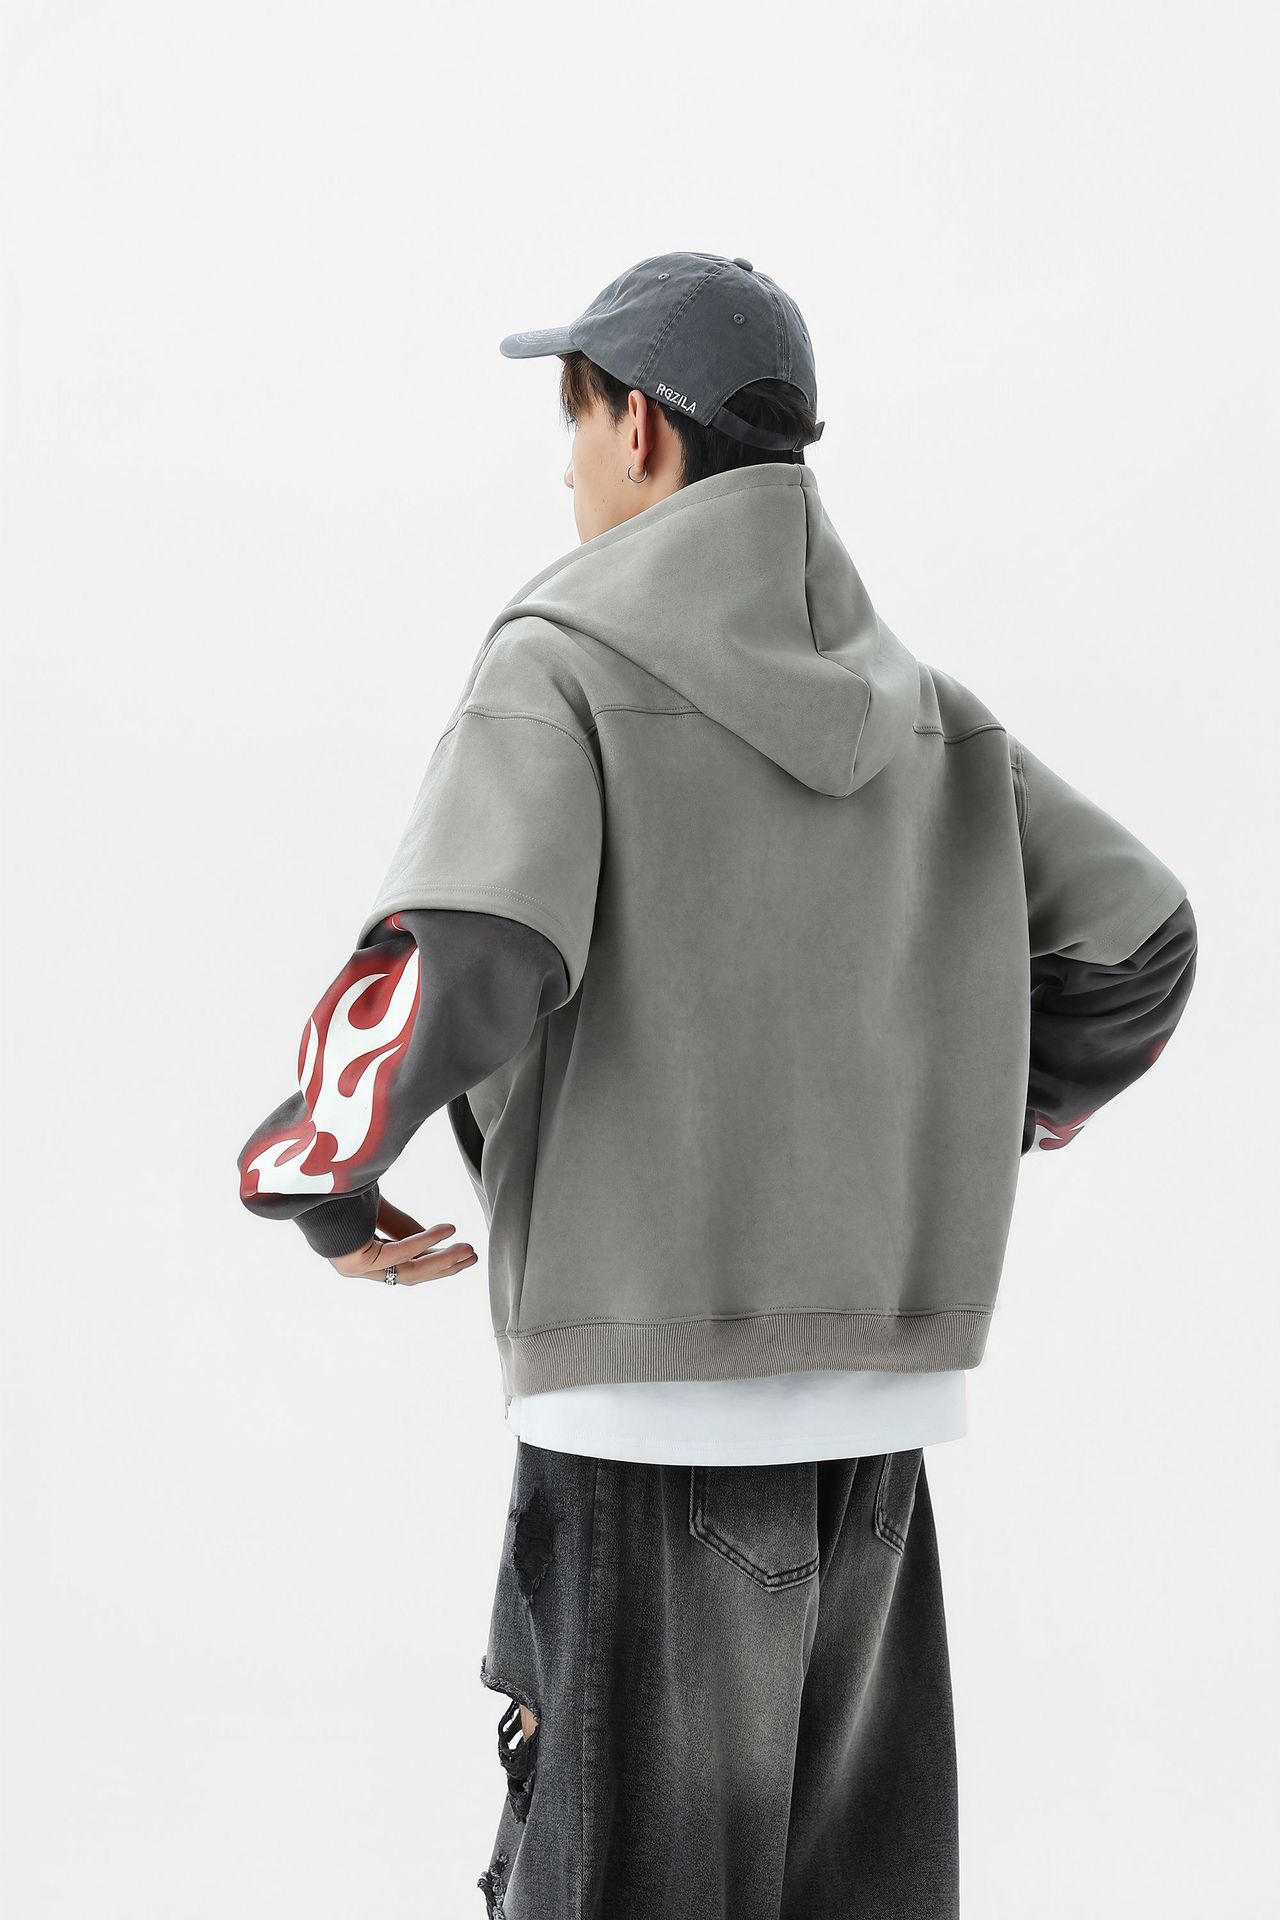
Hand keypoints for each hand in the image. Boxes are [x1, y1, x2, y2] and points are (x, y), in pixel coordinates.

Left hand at [329, 1194, 478, 1284]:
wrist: (307, 1183)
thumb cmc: (336, 1193)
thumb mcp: (379, 1209)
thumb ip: (403, 1226)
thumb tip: (436, 1238)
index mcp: (361, 1254)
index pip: (405, 1265)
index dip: (435, 1260)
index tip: (461, 1251)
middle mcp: (357, 1266)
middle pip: (410, 1274)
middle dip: (445, 1266)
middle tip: (473, 1256)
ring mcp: (355, 1267)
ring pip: (409, 1271)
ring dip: (442, 1261)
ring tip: (469, 1250)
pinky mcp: (356, 1260)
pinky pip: (398, 1254)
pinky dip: (424, 1242)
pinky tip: (447, 1231)